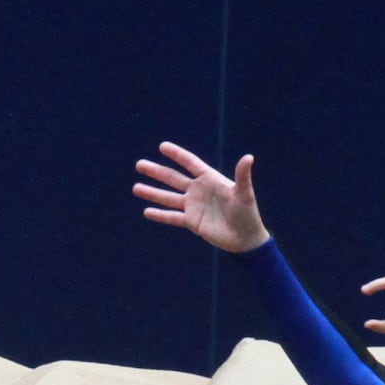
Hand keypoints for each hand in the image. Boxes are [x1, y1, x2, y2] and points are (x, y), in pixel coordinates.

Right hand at [132, 143, 267, 251]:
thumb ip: (242, 176)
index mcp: (210, 179)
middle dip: (156, 171)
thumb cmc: (248, 213)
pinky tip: (147, 211)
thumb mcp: (244, 193)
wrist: (245, 239)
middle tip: (139, 164)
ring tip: (136, 188)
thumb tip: (248, 157)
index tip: (162, 146)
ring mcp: (193, 206)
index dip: (177, 154)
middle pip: (173, 178)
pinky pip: (172, 217)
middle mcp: (198, 190)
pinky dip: (160, 215)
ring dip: (152, 192)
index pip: (190, 163)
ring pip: (168, 197)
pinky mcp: (191, 222)